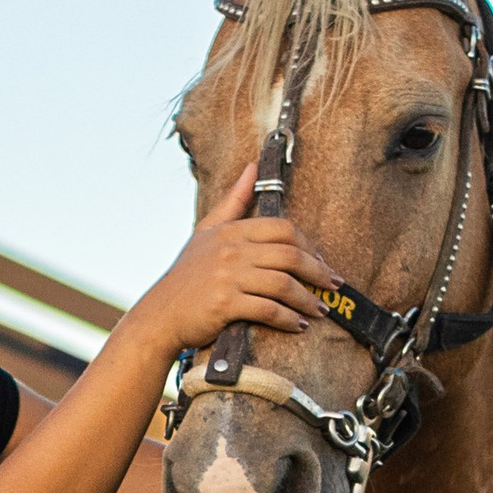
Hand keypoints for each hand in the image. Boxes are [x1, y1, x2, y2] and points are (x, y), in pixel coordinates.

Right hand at [129, 161, 338, 362]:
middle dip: (317, 272)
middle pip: (290, 255)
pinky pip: (269, 310)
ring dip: (308, 299)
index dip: (309, 245)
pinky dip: (289, 319)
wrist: (161, 314)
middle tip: (332, 285)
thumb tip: (252, 167)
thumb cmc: (187, 276)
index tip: (320, 261)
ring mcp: (228, 277)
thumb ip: (234, 200)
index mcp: (231, 231)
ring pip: (284, 284)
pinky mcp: (226, 304)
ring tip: (321, 309)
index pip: (283, 229)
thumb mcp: (207, 231)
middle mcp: (231, 250)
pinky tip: (299, 325)